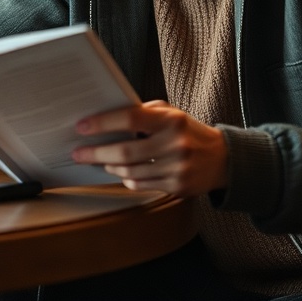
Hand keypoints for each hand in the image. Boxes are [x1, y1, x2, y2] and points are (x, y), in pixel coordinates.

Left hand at [71, 100, 227, 196]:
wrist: (222, 159)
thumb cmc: (187, 131)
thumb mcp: (171, 113)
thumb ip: (144, 113)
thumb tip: (107, 118)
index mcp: (172, 119)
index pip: (130, 118)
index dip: (103, 123)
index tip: (82, 127)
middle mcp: (175, 144)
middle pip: (125, 152)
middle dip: (96, 153)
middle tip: (79, 153)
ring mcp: (177, 168)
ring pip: (130, 172)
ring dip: (110, 167)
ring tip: (101, 161)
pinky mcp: (177, 187)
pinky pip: (141, 185)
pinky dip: (127, 179)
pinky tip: (123, 173)